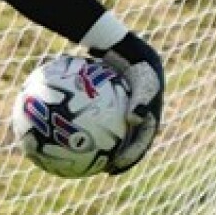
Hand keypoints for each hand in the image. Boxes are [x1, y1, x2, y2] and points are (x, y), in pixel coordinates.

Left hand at [91, 29, 163, 172]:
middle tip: (99, 168)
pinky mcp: (108, 102)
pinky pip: (95, 116)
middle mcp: (137, 114)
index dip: (131, 158)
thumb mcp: (144, 81)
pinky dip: (84, 123)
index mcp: (149, 115)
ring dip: (100, 144)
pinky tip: (66, 130)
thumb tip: (134, 121)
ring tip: (83, 155)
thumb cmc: (137, 63)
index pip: (141, 143)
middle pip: (126, 141)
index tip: (115, 169)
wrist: (127, 45)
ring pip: (111, 130)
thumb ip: (141, 101)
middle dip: (115, 157)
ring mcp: (123, 108)